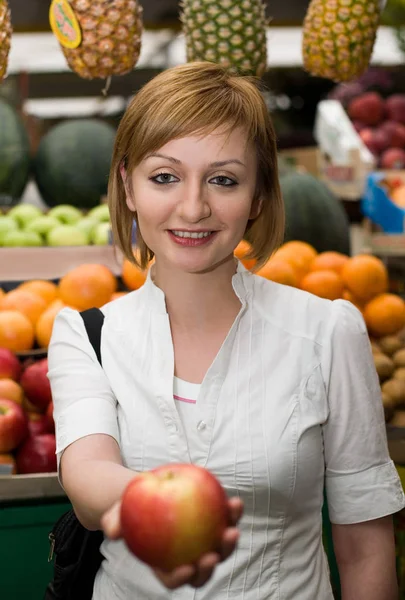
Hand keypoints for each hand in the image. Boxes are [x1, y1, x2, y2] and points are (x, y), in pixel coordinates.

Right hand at [101, 496, 243, 589]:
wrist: (147, 489)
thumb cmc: (130, 505)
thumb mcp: (117, 511)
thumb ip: (114, 521)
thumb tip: (112, 532)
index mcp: (163, 562)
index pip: (173, 578)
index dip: (182, 578)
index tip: (187, 568)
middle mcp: (186, 556)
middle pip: (202, 569)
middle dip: (211, 566)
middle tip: (212, 555)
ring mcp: (202, 540)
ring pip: (220, 548)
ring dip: (229, 543)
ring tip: (232, 529)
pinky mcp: (214, 521)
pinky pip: (225, 520)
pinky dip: (232, 514)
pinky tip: (234, 503)